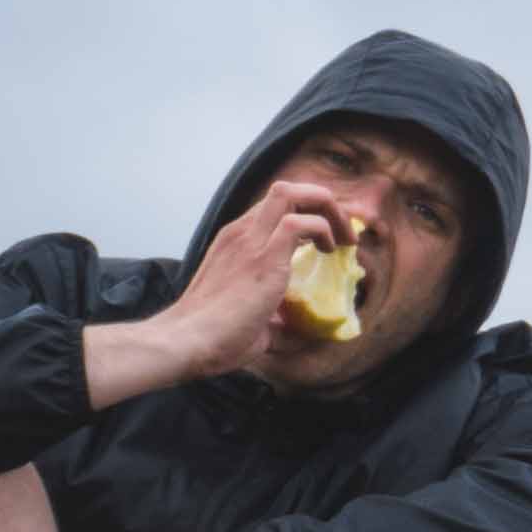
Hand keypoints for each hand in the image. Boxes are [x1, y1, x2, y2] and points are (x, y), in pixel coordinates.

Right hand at [98, 177, 373, 404]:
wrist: (187, 341)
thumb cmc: (215, 337)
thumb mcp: (253, 319)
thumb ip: (278, 319)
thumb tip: (304, 332)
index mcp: (236, 241)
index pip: (275, 207)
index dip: (308, 214)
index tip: (330, 239)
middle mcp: (241, 232)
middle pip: (286, 189)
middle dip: (323, 202)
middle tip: (344, 234)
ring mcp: (250, 240)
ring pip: (292, 193)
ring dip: (327, 210)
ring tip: (344, 240)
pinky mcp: (263, 256)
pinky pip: (300, 222)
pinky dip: (323, 230)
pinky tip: (330, 252)